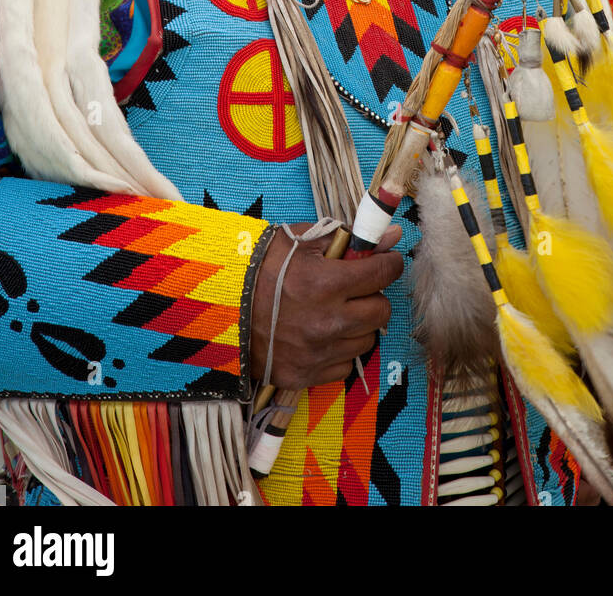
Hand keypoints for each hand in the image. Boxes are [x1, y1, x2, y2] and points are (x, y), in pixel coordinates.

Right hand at [250, 223, 403, 390]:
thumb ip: (349, 239)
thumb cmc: (260, 266)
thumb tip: (392, 235)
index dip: (387, 264)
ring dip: (358, 325)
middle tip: (356, 290)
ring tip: (335, 312)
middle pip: (381, 311)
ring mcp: (316, 353)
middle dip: (373, 296)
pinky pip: (344, 366)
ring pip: (366, 340)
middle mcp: (326, 322)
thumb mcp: (301, 240)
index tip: (383, 263)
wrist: (220, 306)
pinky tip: (321, 335)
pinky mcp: (305, 376)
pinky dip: (339, 351)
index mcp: (325, 283)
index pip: (383, 274)